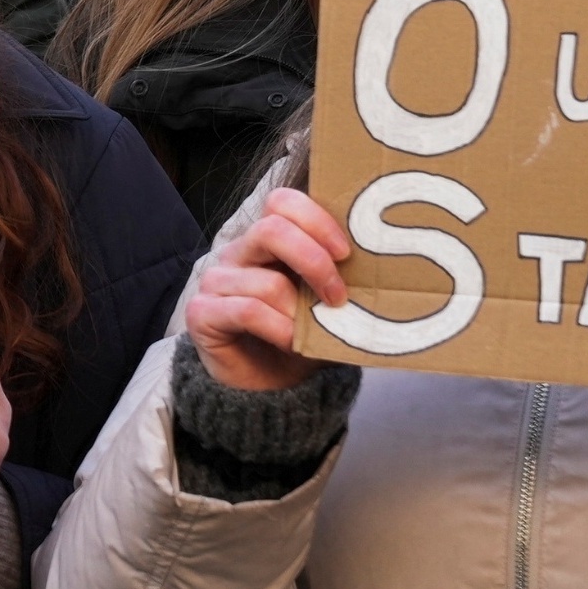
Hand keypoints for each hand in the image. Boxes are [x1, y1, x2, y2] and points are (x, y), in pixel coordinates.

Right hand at [185, 187, 349, 392]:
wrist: (267, 385)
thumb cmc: (299, 337)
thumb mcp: (326, 304)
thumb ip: (341, 281)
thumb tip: (385, 272)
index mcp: (268, 242)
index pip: (282, 202)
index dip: (316, 220)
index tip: (346, 253)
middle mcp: (238, 254)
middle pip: (271, 229)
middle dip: (314, 261)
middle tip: (338, 296)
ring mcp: (216, 281)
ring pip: (268, 283)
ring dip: (300, 313)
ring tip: (311, 331)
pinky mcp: (202, 311)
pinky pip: (247, 310)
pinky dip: (279, 329)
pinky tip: (290, 341)